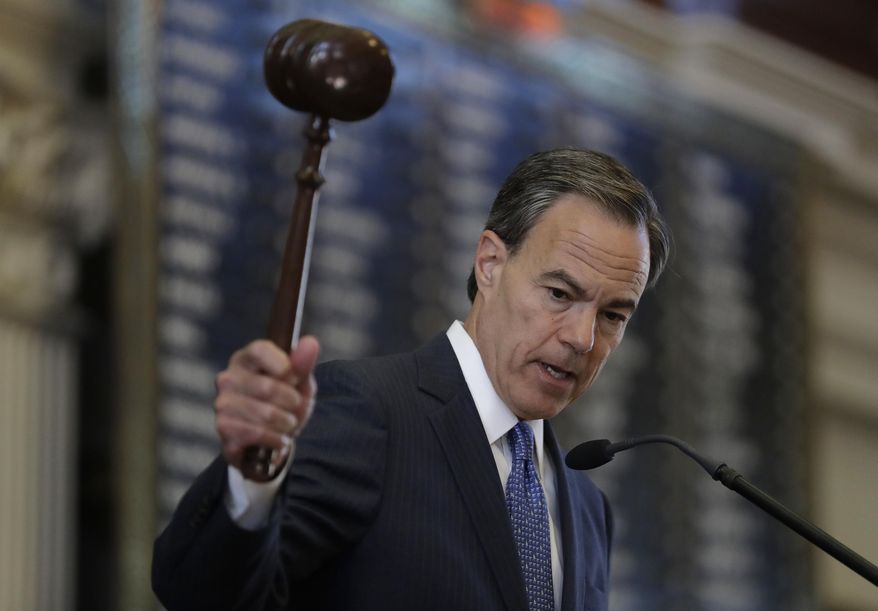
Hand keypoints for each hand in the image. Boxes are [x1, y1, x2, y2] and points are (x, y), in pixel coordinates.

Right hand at [214, 336, 319, 474]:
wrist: (271, 440)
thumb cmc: (285, 403)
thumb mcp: (300, 383)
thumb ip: (303, 363)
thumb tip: (311, 342)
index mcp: (246, 359)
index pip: (259, 350)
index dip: (282, 365)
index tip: (294, 378)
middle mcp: (228, 377)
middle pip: (267, 387)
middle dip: (291, 402)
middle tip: (294, 406)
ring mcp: (223, 403)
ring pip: (264, 413)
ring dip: (286, 423)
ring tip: (287, 423)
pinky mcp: (223, 427)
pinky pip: (257, 433)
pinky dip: (275, 438)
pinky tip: (277, 438)